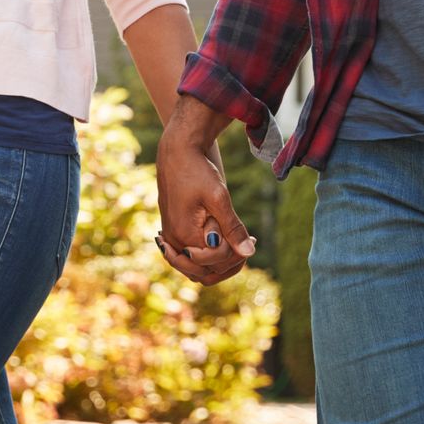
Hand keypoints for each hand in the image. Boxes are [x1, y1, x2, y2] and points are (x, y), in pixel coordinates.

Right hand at [154, 110, 256, 284]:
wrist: (177, 151)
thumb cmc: (197, 170)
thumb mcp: (219, 197)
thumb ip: (232, 227)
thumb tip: (249, 252)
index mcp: (184, 235)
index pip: (214, 262)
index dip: (235, 254)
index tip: (251, 236)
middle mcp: (174, 241)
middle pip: (204, 272)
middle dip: (228, 263)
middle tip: (247, 242)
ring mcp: (171, 238)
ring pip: (195, 269)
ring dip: (218, 263)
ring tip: (238, 245)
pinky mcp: (173, 231)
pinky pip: (190, 257)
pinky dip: (208, 255)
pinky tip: (224, 241)